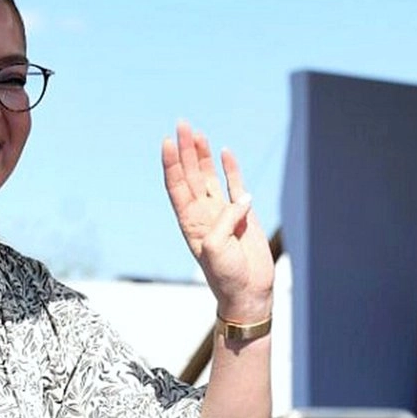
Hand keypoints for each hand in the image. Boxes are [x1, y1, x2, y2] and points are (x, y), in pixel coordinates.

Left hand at [162, 121, 273, 321]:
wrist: (249, 293)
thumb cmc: (227, 276)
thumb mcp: (218, 249)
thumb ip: (225, 220)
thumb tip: (241, 198)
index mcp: (190, 222)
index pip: (177, 186)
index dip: (171, 164)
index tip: (167, 142)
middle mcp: (203, 214)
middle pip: (191, 175)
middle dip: (186, 150)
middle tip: (182, 124)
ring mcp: (223, 213)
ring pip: (210, 177)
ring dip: (203, 156)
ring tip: (197, 133)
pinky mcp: (244, 215)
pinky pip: (235, 186)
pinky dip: (230, 169)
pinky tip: (224, 152)